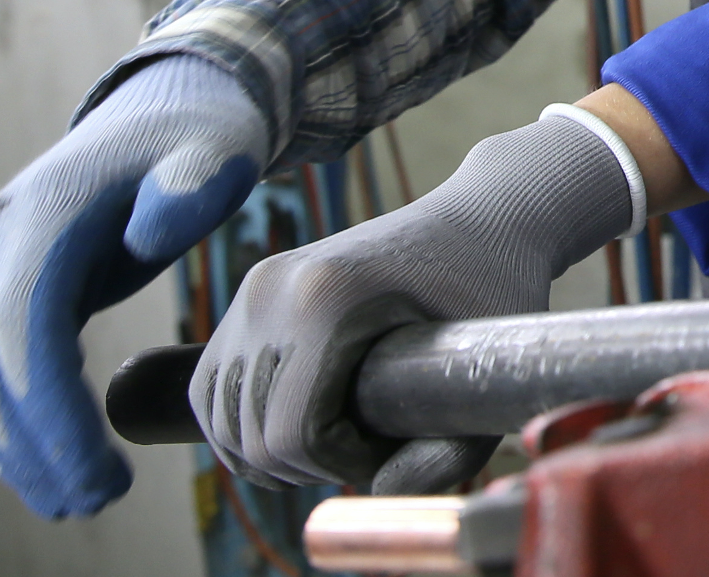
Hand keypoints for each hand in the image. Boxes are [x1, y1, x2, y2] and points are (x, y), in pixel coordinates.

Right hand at [0, 54, 270, 517]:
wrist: (172, 103)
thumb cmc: (201, 131)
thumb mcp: (216, 145)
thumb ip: (193, 184)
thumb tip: (152, 233)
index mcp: (39, 214)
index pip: (22, 330)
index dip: (50, 412)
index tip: (95, 471)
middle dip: (30, 447)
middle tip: (89, 503)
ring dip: (15, 449)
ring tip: (78, 500)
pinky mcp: (9, 290)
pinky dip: (17, 425)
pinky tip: (59, 464)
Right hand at [191, 109, 636, 491]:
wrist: (481, 217)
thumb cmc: (494, 285)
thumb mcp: (487, 367)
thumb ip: (450, 450)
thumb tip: (380, 491)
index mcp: (323, 297)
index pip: (291, 435)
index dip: (342, 465)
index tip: (393, 446)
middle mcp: (273, 289)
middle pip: (252, 436)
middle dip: (311, 465)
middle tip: (373, 446)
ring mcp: (255, 287)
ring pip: (221, 418)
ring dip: (272, 452)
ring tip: (340, 441)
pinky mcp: (252, 291)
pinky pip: (213, 386)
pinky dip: (241, 424)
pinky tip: (296, 431)